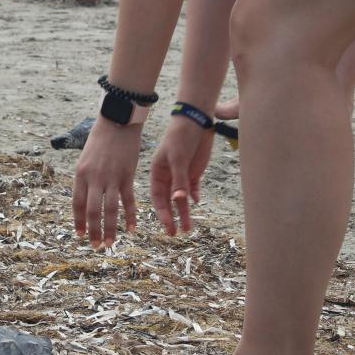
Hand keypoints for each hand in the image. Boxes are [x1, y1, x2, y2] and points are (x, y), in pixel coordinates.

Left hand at [73, 117, 142, 248]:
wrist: (117, 122)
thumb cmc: (100, 140)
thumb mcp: (85, 158)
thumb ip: (85, 179)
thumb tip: (84, 199)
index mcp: (80, 174)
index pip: (77, 204)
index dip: (78, 222)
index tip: (80, 236)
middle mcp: (94, 178)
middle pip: (91, 211)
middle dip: (93, 231)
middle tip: (96, 246)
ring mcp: (111, 178)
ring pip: (109, 210)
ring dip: (109, 229)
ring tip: (109, 243)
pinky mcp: (127, 176)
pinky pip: (128, 200)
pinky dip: (130, 216)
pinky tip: (131, 228)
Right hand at [150, 116, 214, 234]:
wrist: (196, 121)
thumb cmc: (181, 137)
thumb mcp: (178, 158)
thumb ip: (179, 180)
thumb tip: (178, 200)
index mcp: (157, 173)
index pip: (158, 197)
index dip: (162, 213)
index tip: (168, 227)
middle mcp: (168, 176)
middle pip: (169, 201)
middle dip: (173, 217)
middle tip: (177, 233)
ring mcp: (181, 175)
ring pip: (182, 198)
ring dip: (185, 211)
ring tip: (189, 227)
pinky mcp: (194, 172)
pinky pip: (192, 188)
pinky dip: (194, 196)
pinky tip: (196, 202)